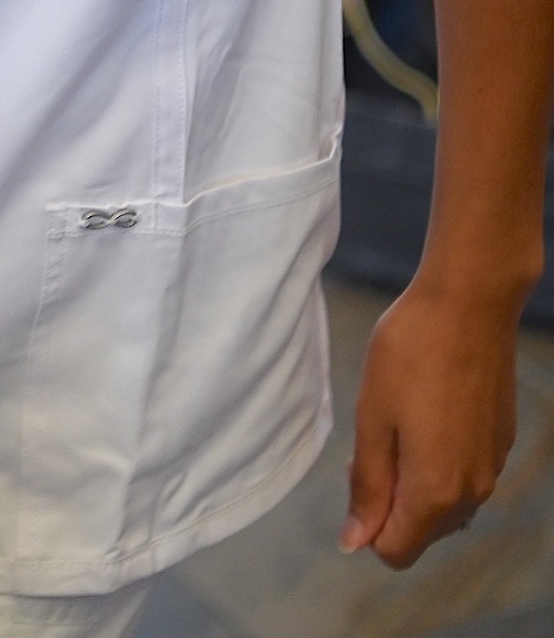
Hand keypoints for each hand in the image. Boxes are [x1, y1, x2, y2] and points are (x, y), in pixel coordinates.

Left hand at [341, 273, 518, 565]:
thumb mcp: (372, 417)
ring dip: (416, 480)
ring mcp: (491, 468)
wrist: (469, 303)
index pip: (394, 551)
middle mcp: (472, 493)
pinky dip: (442, 459)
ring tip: (400, 420)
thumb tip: (355, 541)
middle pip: (421, 531)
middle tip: (374, 436)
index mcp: (435, 493)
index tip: (358, 468)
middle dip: (390, 501)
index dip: (365, 522)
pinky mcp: (500, 443)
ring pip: (445, 505)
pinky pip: (464, 475)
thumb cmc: (410, 353)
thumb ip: (367, 485)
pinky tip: (430, 409)